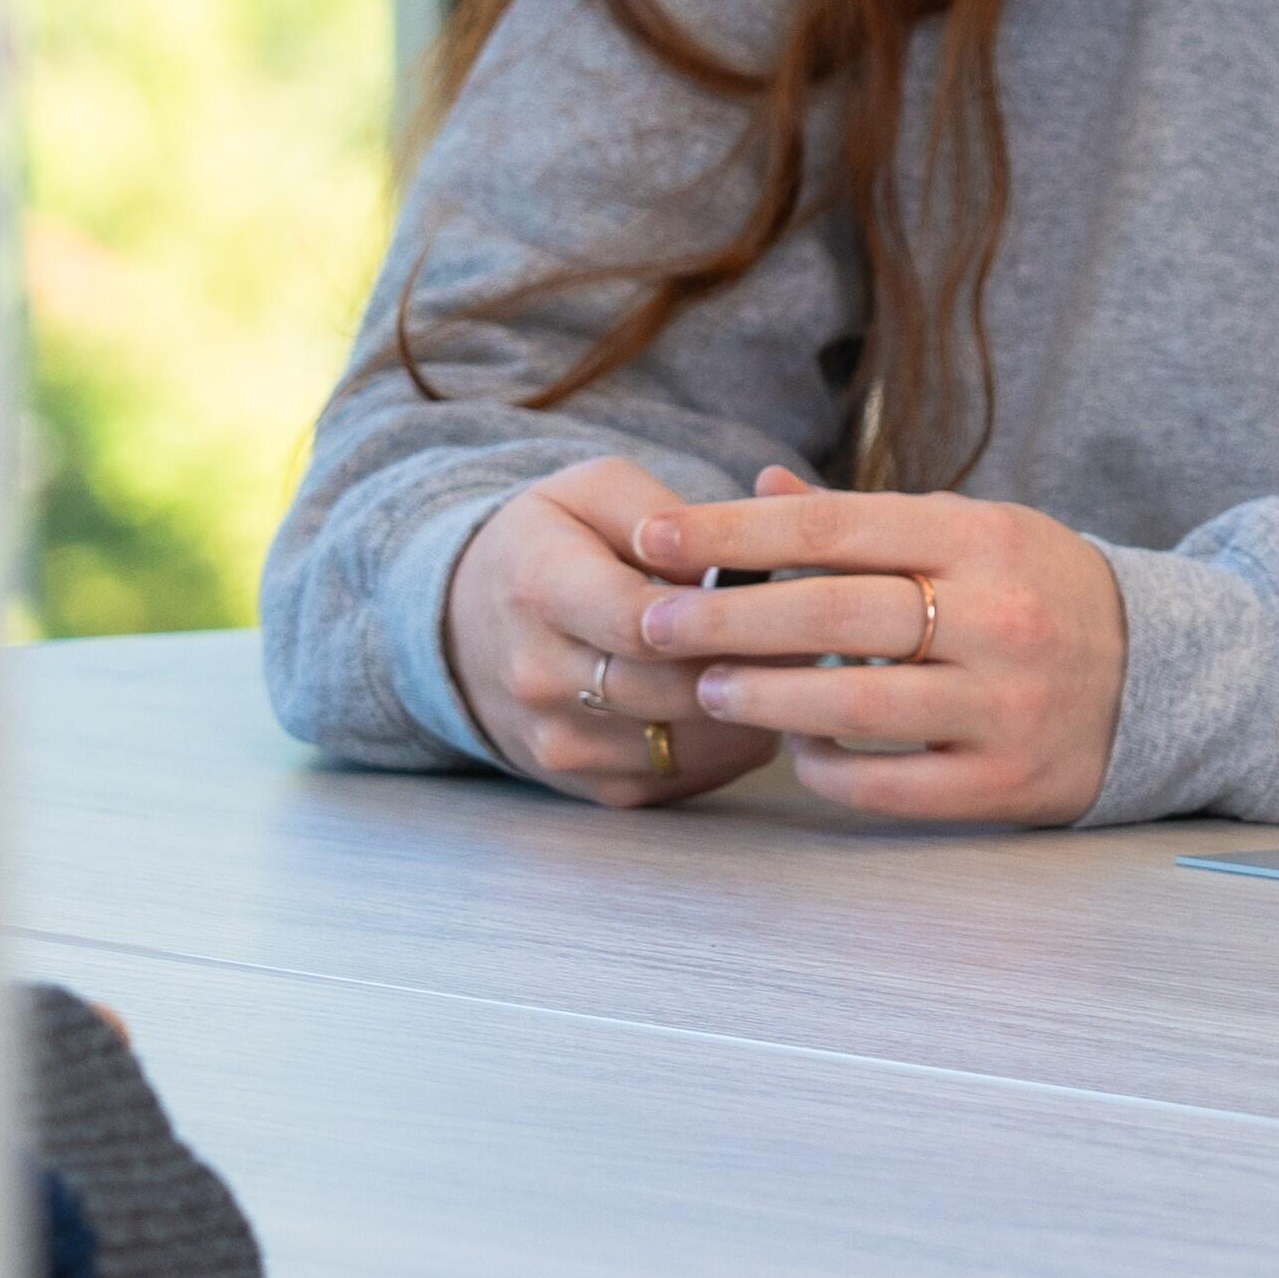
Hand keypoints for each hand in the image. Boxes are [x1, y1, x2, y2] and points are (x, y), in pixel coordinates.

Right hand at [439, 453, 788, 809]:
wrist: (460, 623)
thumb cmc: (551, 543)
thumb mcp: (594, 490)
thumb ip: (663, 514)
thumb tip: (723, 561)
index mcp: (539, 588)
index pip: (641, 618)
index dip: (720, 611)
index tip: (780, 590)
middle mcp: (538, 676)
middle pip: (675, 688)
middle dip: (755, 658)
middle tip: (818, 628)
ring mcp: (559, 743)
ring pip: (691, 742)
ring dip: (756, 705)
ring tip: (795, 659)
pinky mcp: (589, 786)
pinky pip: (685, 778)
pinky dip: (734, 743)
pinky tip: (755, 698)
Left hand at [621, 471, 1133, 827]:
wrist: (1166, 677)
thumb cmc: (1043, 594)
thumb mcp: (977, 533)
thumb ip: (869, 519)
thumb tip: (762, 486)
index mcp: (985, 538)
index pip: (835, 525)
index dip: (734, 530)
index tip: (654, 536)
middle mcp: (999, 616)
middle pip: (832, 613)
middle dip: (726, 618)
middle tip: (650, 622)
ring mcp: (1004, 703)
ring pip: (852, 702)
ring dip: (763, 697)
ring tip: (708, 688)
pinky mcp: (1004, 781)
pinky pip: (885, 783)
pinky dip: (825, 766)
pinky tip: (796, 747)